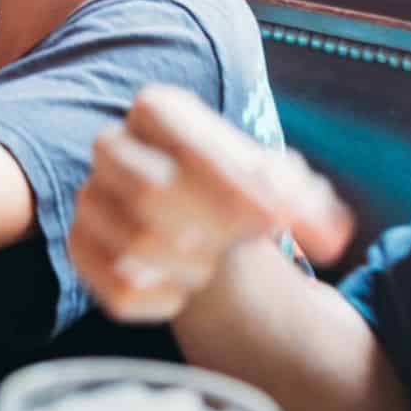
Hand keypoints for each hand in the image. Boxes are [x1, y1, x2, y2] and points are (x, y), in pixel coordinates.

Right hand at [70, 84, 354, 322]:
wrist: (193, 218)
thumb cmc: (237, 191)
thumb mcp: (281, 184)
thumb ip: (310, 204)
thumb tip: (331, 235)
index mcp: (158, 110)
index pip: (188, 143)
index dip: (234, 187)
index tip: (273, 220)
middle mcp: (112, 146)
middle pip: (151, 192)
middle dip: (210, 228)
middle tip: (240, 241)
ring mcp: (89, 199)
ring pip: (136, 245)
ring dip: (193, 265)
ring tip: (211, 262)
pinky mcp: (79, 249)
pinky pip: (117, 290)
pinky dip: (164, 300)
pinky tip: (181, 290)